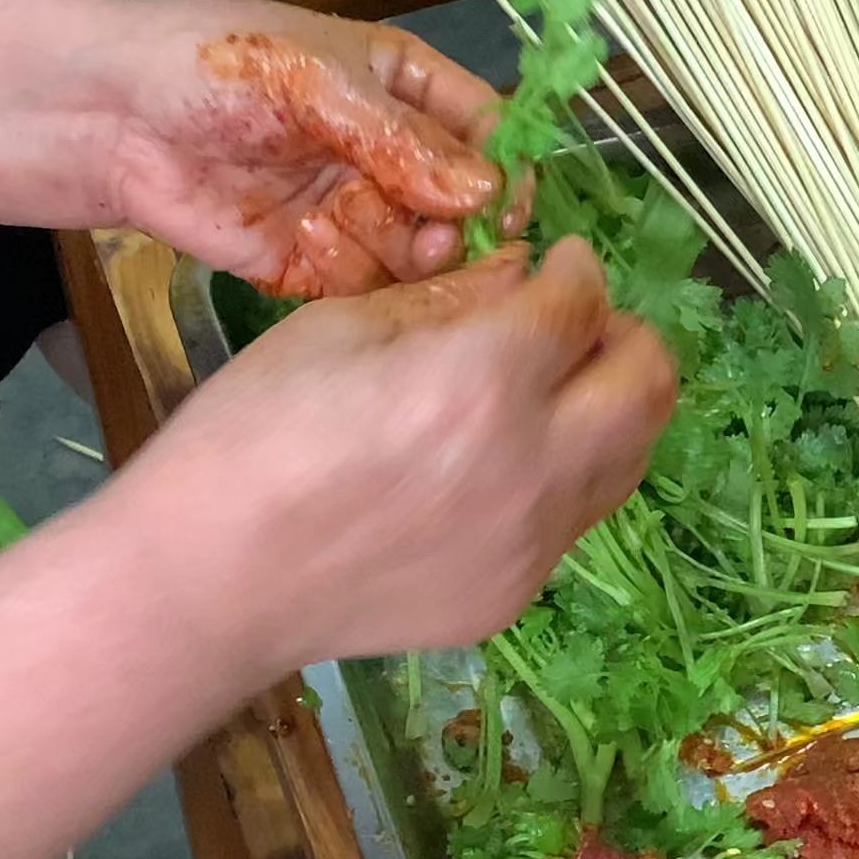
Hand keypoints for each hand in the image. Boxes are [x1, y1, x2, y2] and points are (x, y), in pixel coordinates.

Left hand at [99, 0, 506, 295]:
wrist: (106, 114)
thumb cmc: (211, 65)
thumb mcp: (314, 81)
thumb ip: (399, 137)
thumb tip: (483, 191)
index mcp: (403, 86)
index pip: (484, 129)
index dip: (504, 168)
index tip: (508, 207)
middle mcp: (389, 152)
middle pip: (459, 203)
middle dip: (458, 225)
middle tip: (441, 241)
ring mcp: (350, 208)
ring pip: (416, 251)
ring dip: (411, 256)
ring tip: (388, 246)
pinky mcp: (308, 260)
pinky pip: (359, 284)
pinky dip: (356, 281)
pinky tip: (325, 253)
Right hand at [116, 241, 675, 670]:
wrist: (207, 583)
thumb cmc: (250, 435)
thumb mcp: (341, 329)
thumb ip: (452, 299)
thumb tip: (523, 274)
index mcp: (484, 380)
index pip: (582, 303)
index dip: (574, 269)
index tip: (557, 262)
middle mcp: (533, 466)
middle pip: (651, 384)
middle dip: (624, 334)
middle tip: (576, 322)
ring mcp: (532, 544)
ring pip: (630, 459)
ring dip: (609, 408)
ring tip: (550, 391)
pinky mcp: (513, 596)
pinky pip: (573, 520)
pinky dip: (562, 474)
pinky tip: (496, 465)